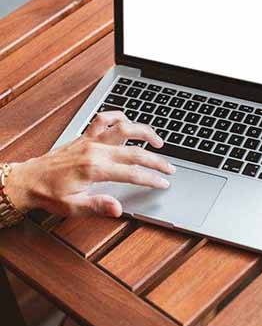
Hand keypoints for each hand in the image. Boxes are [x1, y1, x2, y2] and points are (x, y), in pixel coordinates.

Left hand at [5, 111, 174, 217]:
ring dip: (144, 132)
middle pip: (134, 151)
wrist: (28, 180)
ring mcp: (89, 141)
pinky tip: (127, 121)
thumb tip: (118, 208)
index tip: (163, 183)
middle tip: (170, 168)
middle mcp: (94, 151)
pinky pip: (103, 119)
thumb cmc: (49, 194)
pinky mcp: (84, 137)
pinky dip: (117, 117)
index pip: (132, 173)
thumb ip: (97, 206)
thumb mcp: (73, 207)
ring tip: (158, 141)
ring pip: (123, 128)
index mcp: (94, 169)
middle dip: (156, 160)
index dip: (151, 179)